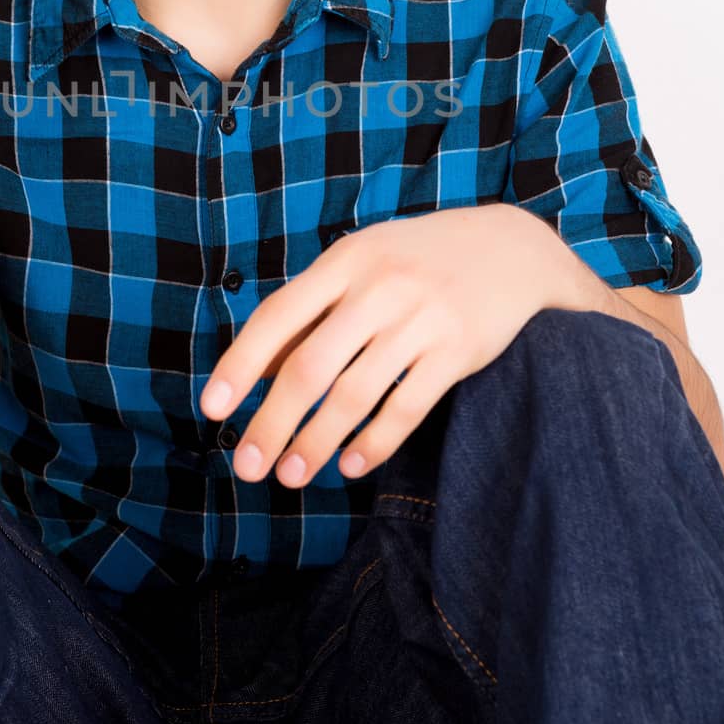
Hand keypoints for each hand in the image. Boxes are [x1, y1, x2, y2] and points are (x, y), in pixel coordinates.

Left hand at [199, 204, 558, 486]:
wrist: (511, 248)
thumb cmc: (416, 261)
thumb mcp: (361, 266)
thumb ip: (310, 312)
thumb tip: (255, 375)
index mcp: (345, 261)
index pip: (278, 317)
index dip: (240, 365)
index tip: (212, 408)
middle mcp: (379, 287)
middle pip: (310, 367)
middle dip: (272, 423)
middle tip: (247, 466)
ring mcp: (421, 318)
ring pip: (355, 395)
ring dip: (316, 442)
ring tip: (291, 475)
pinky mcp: (458, 351)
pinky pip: (407, 407)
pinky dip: (374, 442)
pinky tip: (349, 466)